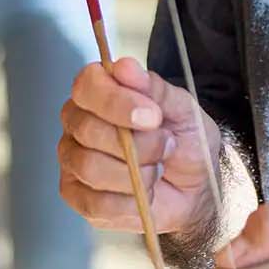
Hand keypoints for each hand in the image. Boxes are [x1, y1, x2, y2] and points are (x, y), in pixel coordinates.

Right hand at [58, 56, 219, 237]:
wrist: (195, 186)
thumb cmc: (184, 141)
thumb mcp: (182, 109)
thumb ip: (154, 88)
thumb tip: (125, 67)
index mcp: (98, 92)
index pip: (87, 86)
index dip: (118, 101)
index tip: (154, 116)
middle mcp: (78, 123)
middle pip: (88, 129)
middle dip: (138, 143)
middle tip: (167, 144)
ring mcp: (73, 161)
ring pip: (90, 167)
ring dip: (136, 172)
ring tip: (158, 168)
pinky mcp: (77, 197)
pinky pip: (95, 201)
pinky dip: (129, 200)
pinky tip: (144, 192)